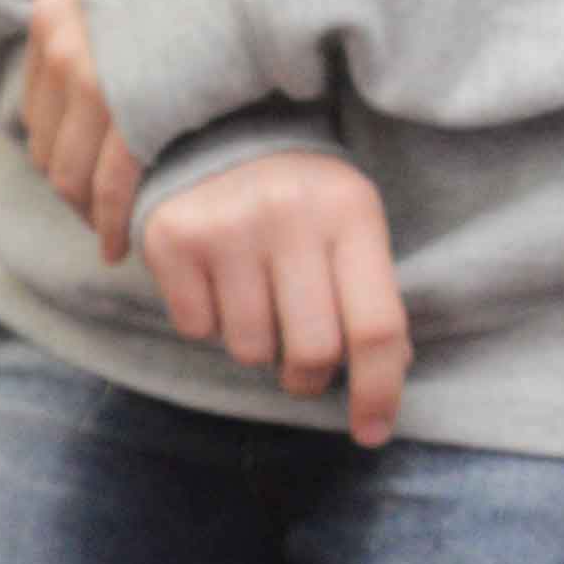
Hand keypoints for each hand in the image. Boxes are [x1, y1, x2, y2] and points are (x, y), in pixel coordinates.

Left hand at [0, 0, 140, 261]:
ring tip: (105, 228)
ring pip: (70, 174)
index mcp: (51, 14)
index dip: (57, 142)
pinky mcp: (136, 119)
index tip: (79, 162)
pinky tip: (117, 245)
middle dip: (69, 181)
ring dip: (85, 211)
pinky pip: (110, 189)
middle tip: (94, 207)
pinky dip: (111, 224)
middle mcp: (62, 48)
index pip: (34, 106)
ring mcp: (96, 85)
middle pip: (46, 146)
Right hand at [139, 148, 412, 444]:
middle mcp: (290, 214)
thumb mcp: (347, 224)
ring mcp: (227, 226)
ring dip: (253, 344)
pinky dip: (208, 321)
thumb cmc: (297, 195)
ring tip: (253, 299)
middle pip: (311, 350)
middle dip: (307, 375)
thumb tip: (390, 369)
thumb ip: (369, 291)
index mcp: (351, 210)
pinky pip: (197, 329)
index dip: (378, 390)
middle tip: (300, 366)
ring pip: (248, 349)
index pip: (376, 325)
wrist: (214, 130)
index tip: (371, 433)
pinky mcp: (172, 239)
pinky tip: (215, 281)